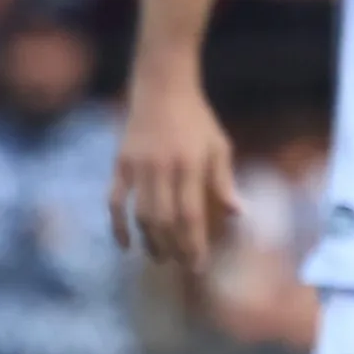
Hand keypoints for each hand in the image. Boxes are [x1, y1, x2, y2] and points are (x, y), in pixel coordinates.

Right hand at [109, 64, 237, 266]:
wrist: (161, 87)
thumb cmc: (196, 118)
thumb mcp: (218, 145)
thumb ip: (224, 181)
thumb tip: (238, 215)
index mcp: (190, 165)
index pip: (191, 215)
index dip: (194, 244)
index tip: (197, 265)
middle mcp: (163, 168)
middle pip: (165, 221)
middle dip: (174, 248)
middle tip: (181, 266)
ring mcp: (138, 167)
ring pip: (142, 215)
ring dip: (151, 241)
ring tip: (160, 258)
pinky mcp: (120, 165)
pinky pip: (115, 201)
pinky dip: (118, 226)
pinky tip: (126, 245)